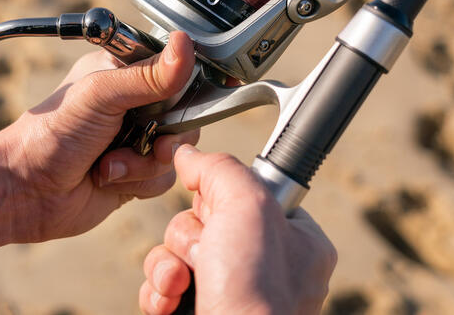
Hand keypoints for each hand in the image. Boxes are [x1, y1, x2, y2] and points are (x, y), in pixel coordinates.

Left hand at [0, 31, 198, 259]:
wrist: (27, 193)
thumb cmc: (50, 135)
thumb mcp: (101, 95)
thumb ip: (147, 75)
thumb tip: (184, 43)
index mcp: (121, 71)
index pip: (174, 69)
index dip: (180, 88)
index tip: (172, 102)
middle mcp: (132, 103)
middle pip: (184, 113)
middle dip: (167, 134)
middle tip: (148, 140)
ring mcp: (136, 138)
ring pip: (176, 148)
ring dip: (145, 162)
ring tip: (110, 164)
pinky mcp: (136, 172)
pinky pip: (165, 177)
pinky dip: (140, 182)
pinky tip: (109, 179)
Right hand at [139, 146, 336, 314]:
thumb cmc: (256, 295)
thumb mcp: (248, 204)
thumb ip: (219, 168)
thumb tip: (188, 155)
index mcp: (294, 239)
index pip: (243, 194)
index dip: (220, 201)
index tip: (219, 214)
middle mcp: (265, 266)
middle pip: (202, 220)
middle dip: (187, 238)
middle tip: (203, 255)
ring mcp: (231, 293)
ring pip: (177, 252)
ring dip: (167, 266)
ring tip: (181, 287)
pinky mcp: (200, 313)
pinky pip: (164, 286)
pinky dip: (158, 293)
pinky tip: (170, 303)